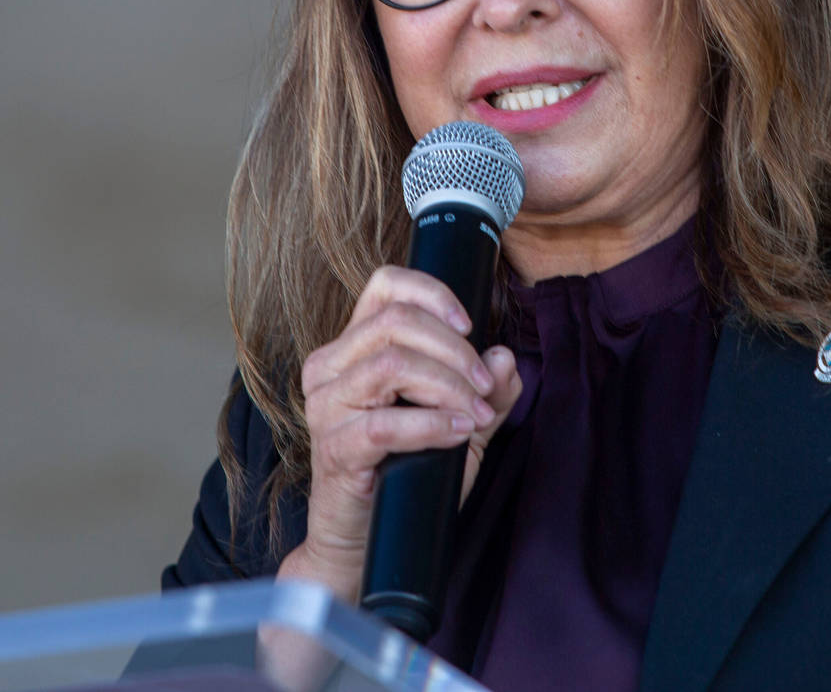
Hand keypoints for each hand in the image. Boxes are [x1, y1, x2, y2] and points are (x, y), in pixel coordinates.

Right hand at [274, 264, 521, 602]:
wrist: (365, 544)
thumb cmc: (407, 476)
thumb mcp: (458, 423)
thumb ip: (485, 391)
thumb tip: (505, 357)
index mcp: (353, 346)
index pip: (385, 286)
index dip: (432, 293)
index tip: (470, 324)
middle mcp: (330, 367)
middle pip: (395, 321)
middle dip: (454, 348)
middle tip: (483, 384)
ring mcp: (325, 407)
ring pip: (392, 364)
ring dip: (447, 384)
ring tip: (475, 413)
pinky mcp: (333, 448)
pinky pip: (385, 423)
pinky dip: (432, 423)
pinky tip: (458, 431)